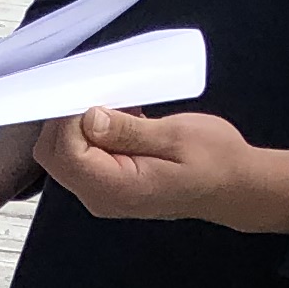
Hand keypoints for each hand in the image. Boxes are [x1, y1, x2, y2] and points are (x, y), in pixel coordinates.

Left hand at [36, 107, 288, 234]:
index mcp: (116, 188)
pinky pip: (82, 155)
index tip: (89, 91)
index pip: (66, 151)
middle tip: (99, 92)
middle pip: (54, 155)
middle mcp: (100, 196)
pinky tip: (119, 117)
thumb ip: (129, 130)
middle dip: (66, 119)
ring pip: (63, 154)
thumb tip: (89, 118)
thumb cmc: (215, 162)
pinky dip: (90, 132)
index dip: (69, 117)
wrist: (234, 186)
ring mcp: (102, 192)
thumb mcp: (177, 136)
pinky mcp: (108, 181)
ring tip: (115, 104)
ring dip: (79, 124)